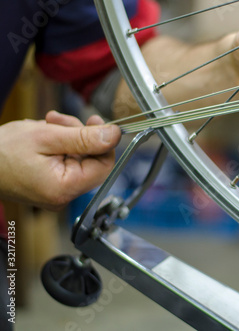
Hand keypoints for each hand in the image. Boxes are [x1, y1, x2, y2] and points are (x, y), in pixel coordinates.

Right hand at [0, 111, 120, 209]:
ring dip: (68, 136)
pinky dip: (60, 145)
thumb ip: (84, 137)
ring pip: (79, 158)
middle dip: (81, 135)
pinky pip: (66, 162)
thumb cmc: (1, 151)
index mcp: (65, 189)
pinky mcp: (51, 185)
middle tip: (60, 120)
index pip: (104, 166)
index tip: (96, 122)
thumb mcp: (47, 137)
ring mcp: (57, 192)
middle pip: (92, 160)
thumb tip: (114, 135)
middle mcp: (64, 196)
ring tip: (47, 124)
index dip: (104, 142)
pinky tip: (44, 134)